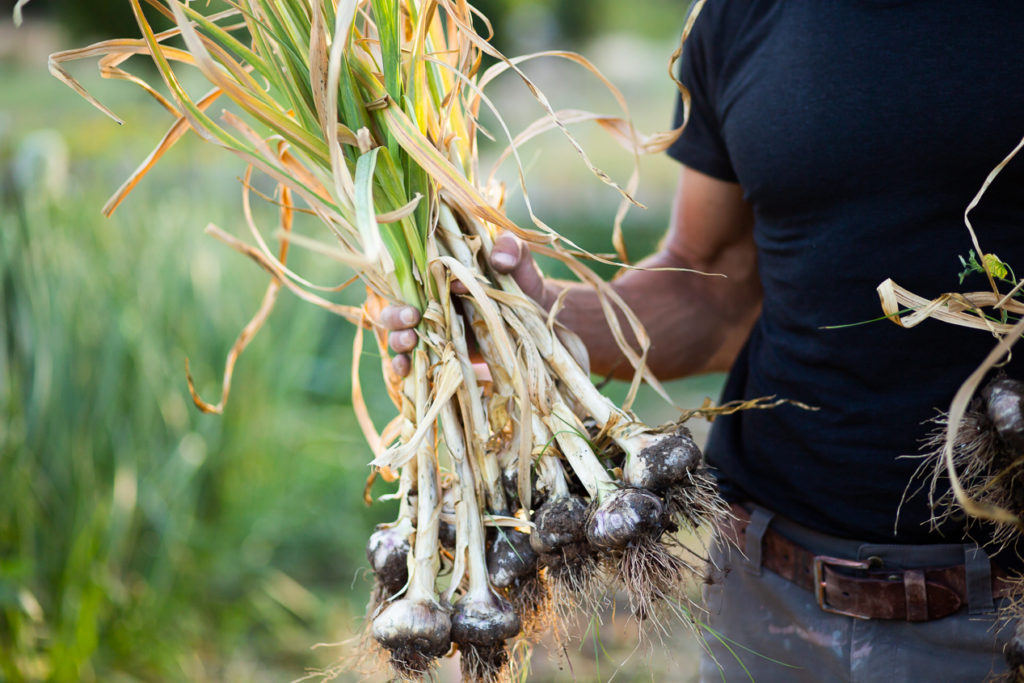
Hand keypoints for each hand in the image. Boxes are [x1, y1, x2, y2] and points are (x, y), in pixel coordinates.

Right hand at [381, 233, 548, 376]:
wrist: (540, 323)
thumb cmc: (524, 286)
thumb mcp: (521, 263)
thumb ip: (513, 249)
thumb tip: (499, 258)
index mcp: (442, 278)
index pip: (411, 278)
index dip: (410, 285)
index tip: (426, 291)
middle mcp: (432, 305)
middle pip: (397, 309)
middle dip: (395, 315)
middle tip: (411, 318)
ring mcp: (436, 333)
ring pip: (401, 336)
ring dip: (398, 340)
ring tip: (409, 343)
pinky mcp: (443, 356)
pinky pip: (416, 363)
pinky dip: (405, 367)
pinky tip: (405, 371)